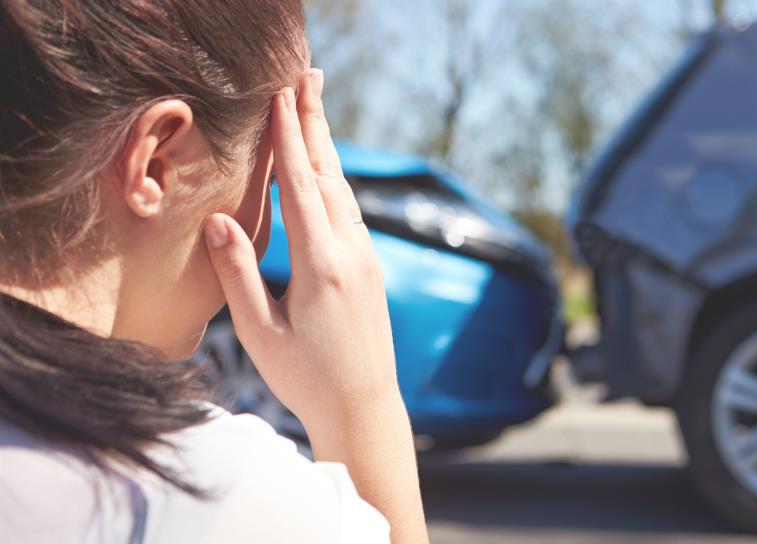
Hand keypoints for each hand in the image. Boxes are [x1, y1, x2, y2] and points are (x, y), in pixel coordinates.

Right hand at [203, 69, 397, 427]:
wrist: (364, 407)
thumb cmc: (306, 378)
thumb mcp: (260, 332)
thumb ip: (239, 272)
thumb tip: (218, 219)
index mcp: (321, 265)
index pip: (301, 187)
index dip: (288, 138)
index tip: (281, 96)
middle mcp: (351, 253)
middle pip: (330, 175)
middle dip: (314, 123)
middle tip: (308, 77)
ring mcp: (367, 259)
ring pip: (344, 191)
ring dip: (326, 147)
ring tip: (314, 109)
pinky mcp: (371, 269)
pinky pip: (351, 213)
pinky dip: (335, 181)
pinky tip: (326, 171)